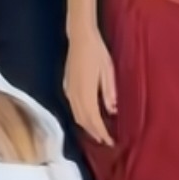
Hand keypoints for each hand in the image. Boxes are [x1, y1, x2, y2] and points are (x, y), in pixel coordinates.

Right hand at [64, 27, 117, 146]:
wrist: (80, 37)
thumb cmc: (97, 51)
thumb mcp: (108, 70)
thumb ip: (109, 91)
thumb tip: (112, 110)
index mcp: (86, 91)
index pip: (93, 119)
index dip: (101, 132)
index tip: (110, 141)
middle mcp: (74, 94)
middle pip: (83, 120)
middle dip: (94, 133)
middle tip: (105, 141)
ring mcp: (68, 90)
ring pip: (76, 115)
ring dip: (87, 127)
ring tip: (98, 133)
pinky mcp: (66, 86)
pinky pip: (73, 108)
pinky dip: (81, 117)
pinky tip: (89, 118)